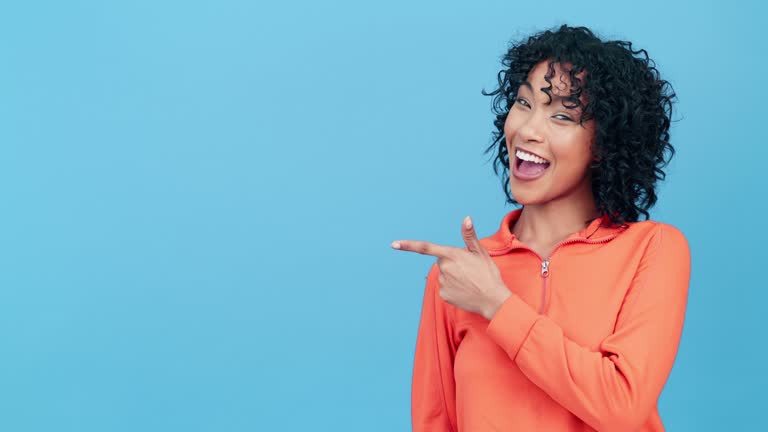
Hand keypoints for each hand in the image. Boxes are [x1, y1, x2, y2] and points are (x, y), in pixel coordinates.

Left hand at [392, 216, 511, 319]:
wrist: (493, 300)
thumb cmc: (488, 274)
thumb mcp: (480, 252)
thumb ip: (469, 236)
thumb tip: (466, 218)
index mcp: (451, 255)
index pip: (425, 247)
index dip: (408, 245)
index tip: (393, 244)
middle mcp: (443, 269)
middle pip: (442, 262)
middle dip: (452, 263)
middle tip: (469, 269)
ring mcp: (442, 283)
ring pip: (444, 275)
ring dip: (454, 276)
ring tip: (469, 281)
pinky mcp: (443, 295)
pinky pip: (445, 288)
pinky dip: (454, 288)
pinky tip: (465, 290)